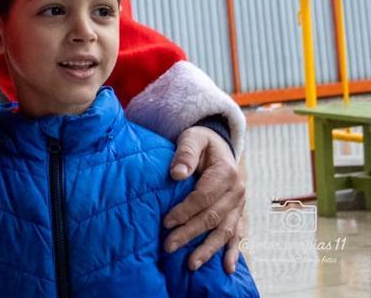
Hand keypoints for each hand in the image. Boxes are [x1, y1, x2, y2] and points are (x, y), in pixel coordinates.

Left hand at [163, 126, 246, 273]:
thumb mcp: (192, 138)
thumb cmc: (201, 142)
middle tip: (169, 246)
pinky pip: (239, 235)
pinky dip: (234, 252)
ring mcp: (241, 205)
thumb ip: (185, 153)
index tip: (166, 222)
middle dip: (190, 233)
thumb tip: (176, 174)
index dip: (185, 211)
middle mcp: (238, 192)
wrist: (220, 145)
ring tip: (191, 264)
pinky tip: (228, 268)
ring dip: (209, 249)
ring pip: (225, 231)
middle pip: (212, 218)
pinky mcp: (240, 213)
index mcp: (227, 173)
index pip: (204, 197)